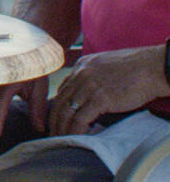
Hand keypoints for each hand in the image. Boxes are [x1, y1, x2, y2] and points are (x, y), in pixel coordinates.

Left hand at [48, 45, 169, 134]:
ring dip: (62, 128)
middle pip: (60, 100)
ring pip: (66, 111)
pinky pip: (81, 119)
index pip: (63, 89)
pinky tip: (75, 138)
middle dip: (54, 119)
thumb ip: (94, 76)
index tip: (58, 118)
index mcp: (82, 66)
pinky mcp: (100, 99)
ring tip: (61, 139)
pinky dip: (75, 130)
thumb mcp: (107, 66)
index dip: (58, 105)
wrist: (152, 68)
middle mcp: (81, 74)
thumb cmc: (137, 69)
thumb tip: (91, 93)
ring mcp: (89, 86)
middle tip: (53, 132)